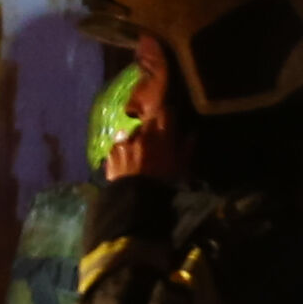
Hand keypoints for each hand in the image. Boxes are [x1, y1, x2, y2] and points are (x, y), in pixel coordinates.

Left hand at [101, 46, 181, 182]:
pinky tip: (125, 163)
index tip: (168, 102)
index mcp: (160, 132)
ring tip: (136, 153)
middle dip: (148, 126)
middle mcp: (140, 131)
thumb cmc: (164, 181)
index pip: (164, 108)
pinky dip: (121, 154)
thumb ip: (187, 146)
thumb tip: (192, 131)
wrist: (135, 201)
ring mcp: (122, 142)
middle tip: (153, 136)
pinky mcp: (110, 155)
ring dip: (133, 141)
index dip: (166, 104)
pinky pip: (117, 150)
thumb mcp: (182, 165)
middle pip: (145, 120)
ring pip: (129, 135)